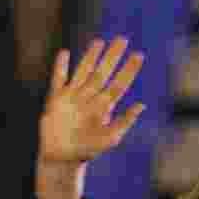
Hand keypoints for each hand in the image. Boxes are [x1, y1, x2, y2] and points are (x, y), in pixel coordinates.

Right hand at [36, 37, 144, 198]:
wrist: (62, 159)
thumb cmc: (87, 151)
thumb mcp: (110, 138)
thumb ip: (125, 121)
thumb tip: (142, 105)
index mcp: (104, 107)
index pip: (120, 84)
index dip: (129, 70)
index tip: (139, 55)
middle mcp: (90, 98)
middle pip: (103, 72)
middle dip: (113, 56)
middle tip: (123, 39)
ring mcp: (73, 97)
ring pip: (83, 71)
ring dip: (91, 57)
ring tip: (99, 42)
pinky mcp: (55, 100)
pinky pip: (58, 79)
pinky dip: (60, 67)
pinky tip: (65, 54)